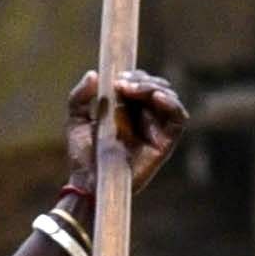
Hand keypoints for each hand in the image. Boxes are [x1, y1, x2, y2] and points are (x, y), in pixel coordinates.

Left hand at [63, 70, 188, 206]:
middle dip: (142, 80)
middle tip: (122, 84)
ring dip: (153, 87)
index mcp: (128, 109)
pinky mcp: (165, 143)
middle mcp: (145, 118)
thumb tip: (94, 74)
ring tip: (133, 90)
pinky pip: (178, 119)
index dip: (133, 75)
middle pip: (157, 87)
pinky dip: (172, 104)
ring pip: (168, 98)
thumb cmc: (82, 155)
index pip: (141, 83)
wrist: (88, 181)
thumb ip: (79, 97)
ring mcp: (156, 130)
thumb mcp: (76, 120)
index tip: (116, 78)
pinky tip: (157, 97)